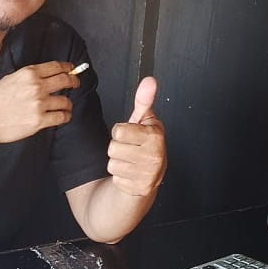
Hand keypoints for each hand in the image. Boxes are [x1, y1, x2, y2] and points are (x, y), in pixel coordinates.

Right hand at [0, 62, 76, 144]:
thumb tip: (42, 77)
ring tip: (65, 106)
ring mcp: (38, 104)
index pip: (55, 66)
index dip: (67, 67)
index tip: (71, 69)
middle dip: (74, 81)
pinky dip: (65, 116)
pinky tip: (63, 116)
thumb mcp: (8, 79)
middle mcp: (36, 86)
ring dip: (67, 103)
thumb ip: (27, 77)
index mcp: (28, 74)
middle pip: (65, 80)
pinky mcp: (39, 120)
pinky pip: (61, 117)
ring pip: (65, 100)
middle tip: (75, 83)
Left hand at [107, 76, 165, 195]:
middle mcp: (155, 156)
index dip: (121, 132)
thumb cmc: (145, 144)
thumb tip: (149, 80)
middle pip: (113, 148)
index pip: (119, 131)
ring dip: (118, 163)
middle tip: (131, 149)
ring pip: (112, 164)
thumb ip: (144, 100)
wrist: (150, 175)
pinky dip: (120, 177)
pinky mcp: (140, 189)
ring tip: (130, 162)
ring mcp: (148, 174)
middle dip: (118, 148)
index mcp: (155, 136)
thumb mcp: (144, 120)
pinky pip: (115, 178)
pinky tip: (130, 174)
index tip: (132, 135)